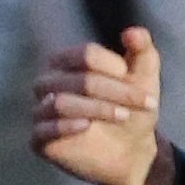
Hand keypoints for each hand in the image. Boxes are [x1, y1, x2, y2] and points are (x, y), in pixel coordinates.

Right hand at [31, 30, 160, 184]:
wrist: (132, 152)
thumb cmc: (132, 110)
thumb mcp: (144, 78)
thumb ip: (142, 50)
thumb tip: (133, 32)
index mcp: (66, 61)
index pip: (86, 55)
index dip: (116, 69)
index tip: (142, 88)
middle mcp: (49, 83)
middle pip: (79, 79)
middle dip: (115, 92)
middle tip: (144, 104)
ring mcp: (42, 110)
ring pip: (62, 102)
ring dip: (97, 109)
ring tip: (122, 116)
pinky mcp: (40, 139)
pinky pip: (44, 129)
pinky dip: (65, 126)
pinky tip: (86, 126)